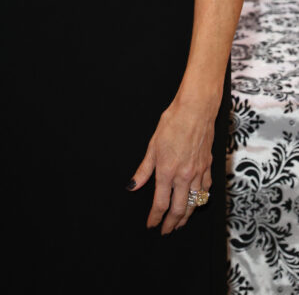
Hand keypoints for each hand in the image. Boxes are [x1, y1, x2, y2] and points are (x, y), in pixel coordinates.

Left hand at [127, 98, 214, 233]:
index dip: (155, 218)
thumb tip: (132, 185)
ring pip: (194, 204)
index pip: (160, 203)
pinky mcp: (208, 167)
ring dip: (186, 216)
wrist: (195, 110)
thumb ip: (143, 170)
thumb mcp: (152, 145)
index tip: (151, 225)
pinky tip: (196, 202)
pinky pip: (205, 191)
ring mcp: (198, 173)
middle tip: (166, 231)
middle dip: (172, 224)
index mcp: (167, 171)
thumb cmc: (172, 123)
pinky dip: (200, 201)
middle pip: (179, 209)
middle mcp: (184, 176)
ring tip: (180, 222)